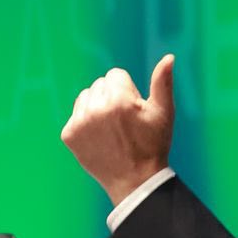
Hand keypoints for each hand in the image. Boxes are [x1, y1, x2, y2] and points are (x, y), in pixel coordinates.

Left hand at [61, 54, 174, 205]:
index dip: (127, 90)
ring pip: (85, 97)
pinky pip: (75, 115)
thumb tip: (169, 57)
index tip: (133, 110)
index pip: (115, 75)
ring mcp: (79, 122)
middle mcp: (96, 108)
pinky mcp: (68, 135)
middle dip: (111, 96)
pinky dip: (84, 123)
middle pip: (99, 84)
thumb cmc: (153, 145)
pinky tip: (98, 137)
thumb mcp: (163, 112)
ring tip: (110, 127)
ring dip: (95, 106)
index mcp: (119, 99)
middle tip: (122, 121)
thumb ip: (163, 82)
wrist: (135, 180)